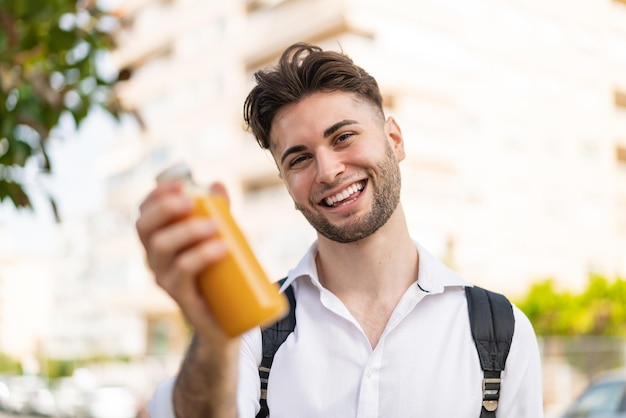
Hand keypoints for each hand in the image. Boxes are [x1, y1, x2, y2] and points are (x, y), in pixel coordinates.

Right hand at [135, 179, 232, 344]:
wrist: (226, 319)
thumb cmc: (217, 272)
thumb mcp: (217, 237)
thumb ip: (217, 211)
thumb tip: (216, 184)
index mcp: (157, 241)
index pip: (144, 213)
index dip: (156, 195)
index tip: (179, 184)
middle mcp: (153, 259)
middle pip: (145, 227)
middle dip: (166, 208)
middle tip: (195, 202)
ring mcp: (163, 278)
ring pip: (161, 247)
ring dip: (187, 230)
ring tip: (215, 226)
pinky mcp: (180, 296)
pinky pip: (182, 272)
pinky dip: (200, 255)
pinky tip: (221, 248)